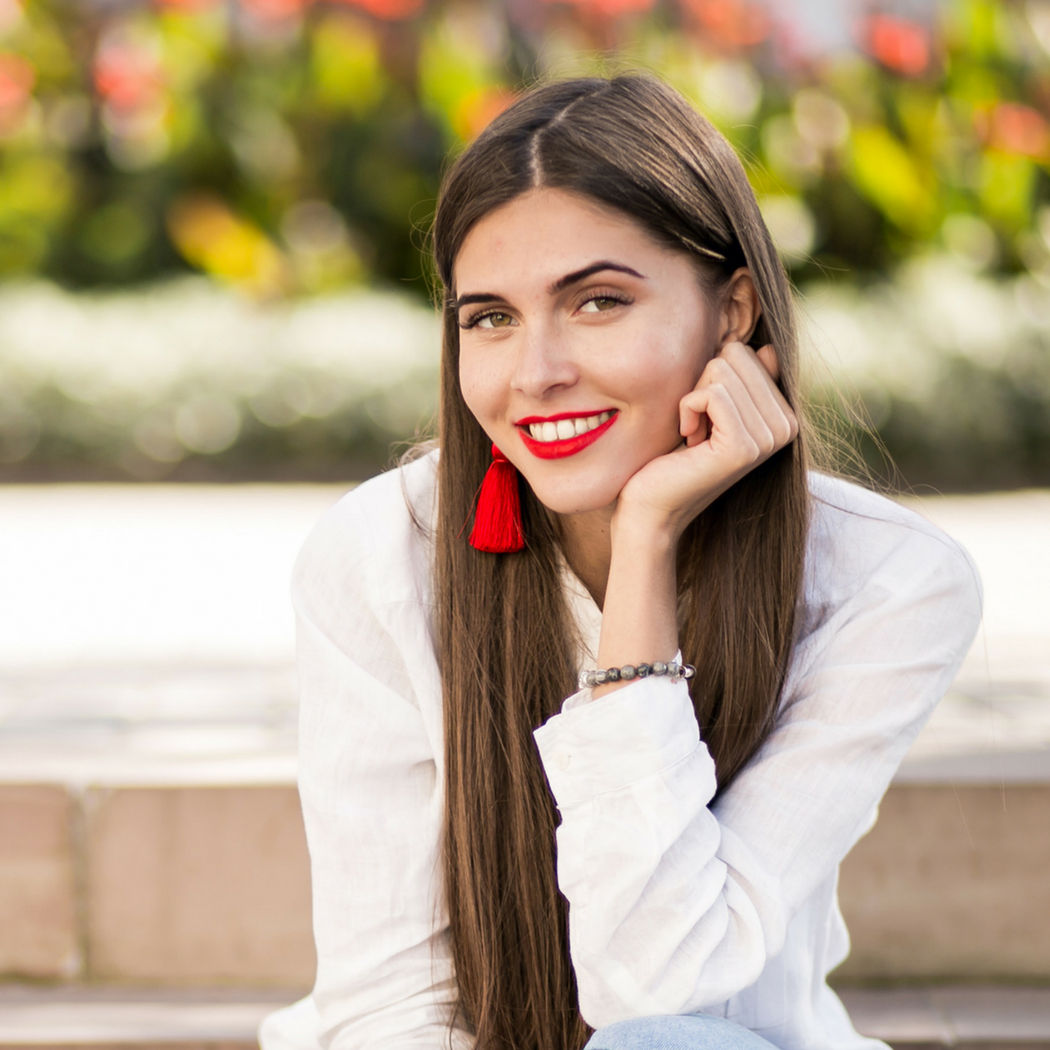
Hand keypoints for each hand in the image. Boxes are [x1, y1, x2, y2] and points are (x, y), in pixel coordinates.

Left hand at [615, 341, 798, 541]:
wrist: (654, 508)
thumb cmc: (675, 456)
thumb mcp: (712, 410)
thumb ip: (744, 381)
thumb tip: (768, 349)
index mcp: (784, 414)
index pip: (745, 352)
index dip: (711, 379)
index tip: (707, 419)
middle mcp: (786, 426)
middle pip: (735, 355)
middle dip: (703, 384)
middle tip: (699, 426)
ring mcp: (769, 438)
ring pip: (721, 370)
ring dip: (693, 400)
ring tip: (695, 437)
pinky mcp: (744, 446)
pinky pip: (711, 394)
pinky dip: (687, 410)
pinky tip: (690, 439)